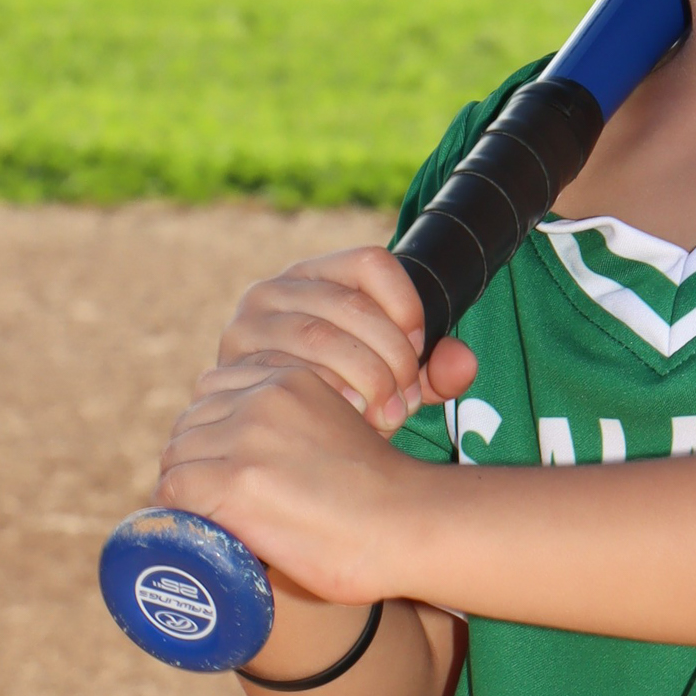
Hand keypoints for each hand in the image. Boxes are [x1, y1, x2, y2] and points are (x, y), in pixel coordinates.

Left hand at [158, 355, 438, 602]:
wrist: (409, 524)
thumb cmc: (384, 493)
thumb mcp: (341, 425)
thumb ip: (301, 421)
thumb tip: (265, 455)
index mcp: (289, 377)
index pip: (216, 390)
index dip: (214, 431)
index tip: (226, 466)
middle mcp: (263, 397)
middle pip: (190, 422)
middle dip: (196, 459)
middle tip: (214, 501)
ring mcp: (246, 436)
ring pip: (177, 456)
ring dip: (186, 489)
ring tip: (210, 519)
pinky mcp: (234, 480)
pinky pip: (172, 491)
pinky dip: (178, 515)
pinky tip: (201, 529)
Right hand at [214, 246, 477, 433]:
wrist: (275, 432)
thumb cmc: (345, 396)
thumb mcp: (396, 379)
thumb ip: (436, 370)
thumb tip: (464, 364)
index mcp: (321, 273)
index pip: (373, 262)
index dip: (407, 306)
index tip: (419, 350)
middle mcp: (277, 288)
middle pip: (351, 305)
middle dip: (391, 356)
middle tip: (407, 400)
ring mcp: (248, 324)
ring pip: (318, 336)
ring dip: (363, 378)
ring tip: (385, 415)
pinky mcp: (232, 365)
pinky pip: (284, 370)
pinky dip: (325, 396)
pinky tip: (346, 419)